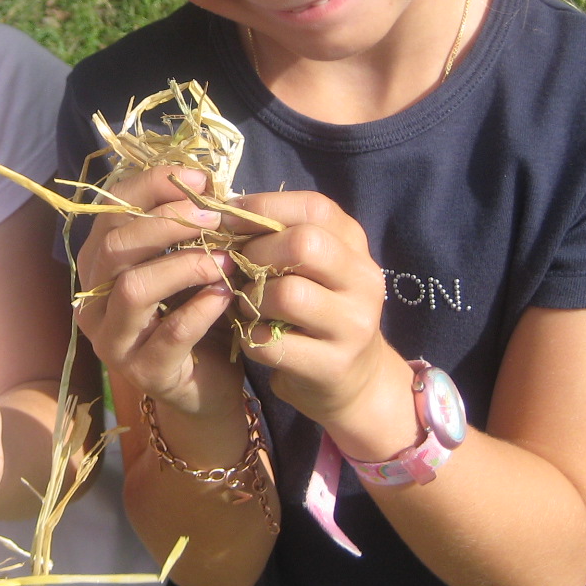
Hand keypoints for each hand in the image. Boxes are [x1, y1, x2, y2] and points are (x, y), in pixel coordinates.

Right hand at [74, 165, 243, 418]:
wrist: (207, 385)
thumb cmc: (195, 313)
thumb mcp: (185, 262)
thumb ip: (184, 227)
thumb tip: (206, 182)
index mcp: (98, 265)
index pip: (109, 211)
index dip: (151, 186)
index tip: (200, 179)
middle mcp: (93, 301)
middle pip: (114, 247)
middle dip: (166, 223)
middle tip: (214, 217)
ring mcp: (113, 341)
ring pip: (133, 290)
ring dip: (183, 265)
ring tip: (225, 259)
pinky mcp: (144, 372)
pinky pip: (170, 333)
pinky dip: (201, 308)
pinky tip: (226, 295)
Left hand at [223, 190, 399, 432]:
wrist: (353, 378)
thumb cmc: (316, 308)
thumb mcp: (310, 266)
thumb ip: (279, 236)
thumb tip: (222, 211)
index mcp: (354, 244)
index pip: (313, 208)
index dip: (263, 207)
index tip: (228, 218)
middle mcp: (363, 280)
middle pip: (304, 245)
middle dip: (257, 252)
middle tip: (240, 268)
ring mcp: (353, 325)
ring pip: (287, 295)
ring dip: (251, 300)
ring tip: (248, 306)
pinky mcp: (333, 365)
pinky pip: (272, 343)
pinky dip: (250, 338)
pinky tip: (254, 337)